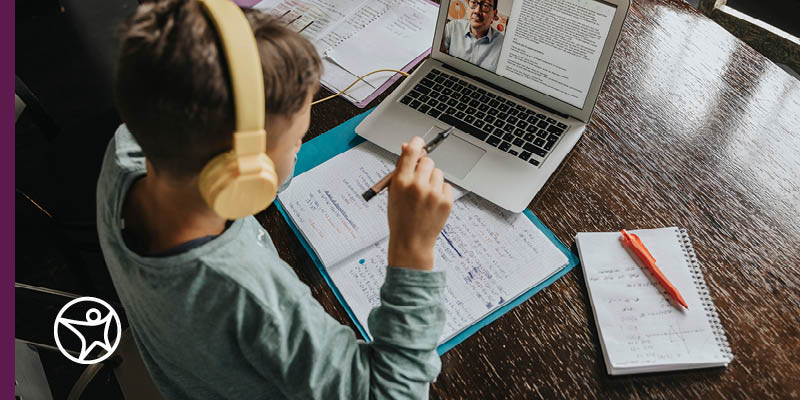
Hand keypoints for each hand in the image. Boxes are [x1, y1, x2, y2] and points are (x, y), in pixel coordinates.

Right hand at [387, 137, 453, 269]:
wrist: (411, 242)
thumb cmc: (400, 217)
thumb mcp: (393, 192)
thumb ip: (400, 169)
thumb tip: (406, 146)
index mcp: (401, 181)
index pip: (411, 151)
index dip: (416, 143)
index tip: (418, 141)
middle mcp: (418, 185)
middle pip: (428, 161)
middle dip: (424, 167)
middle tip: (420, 179)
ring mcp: (434, 194)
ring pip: (438, 173)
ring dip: (433, 180)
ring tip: (425, 196)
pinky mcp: (446, 201)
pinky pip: (446, 186)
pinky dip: (441, 191)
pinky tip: (432, 203)